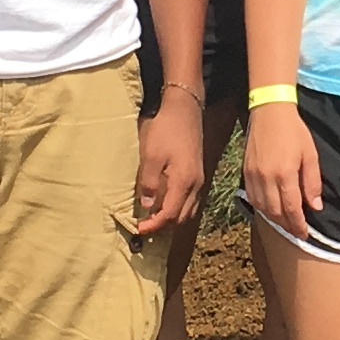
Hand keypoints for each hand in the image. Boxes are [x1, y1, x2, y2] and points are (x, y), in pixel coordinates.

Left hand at [134, 99, 205, 237]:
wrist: (185, 110)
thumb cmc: (166, 130)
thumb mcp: (151, 155)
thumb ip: (150, 183)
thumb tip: (148, 206)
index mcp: (184, 182)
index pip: (170, 214)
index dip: (154, 225)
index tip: (139, 229)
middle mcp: (195, 185)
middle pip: (182, 218)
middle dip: (164, 227)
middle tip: (145, 228)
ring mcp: (199, 180)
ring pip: (189, 211)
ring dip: (172, 220)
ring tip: (154, 221)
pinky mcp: (198, 174)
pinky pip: (191, 202)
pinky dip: (179, 210)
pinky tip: (167, 205)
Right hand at [241, 101, 323, 236]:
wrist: (270, 111)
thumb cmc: (294, 131)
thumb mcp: (310, 155)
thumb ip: (312, 183)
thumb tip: (315, 207)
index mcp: (285, 173)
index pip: (291, 208)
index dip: (298, 224)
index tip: (304, 233)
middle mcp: (266, 177)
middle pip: (275, 212)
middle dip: (287, 225)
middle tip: (296, 231)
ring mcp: (253, 175)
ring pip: (262, 207)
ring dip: (274, 219)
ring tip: (285, 222)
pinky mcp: (245, 171)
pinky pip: (252, 197)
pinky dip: (261, 208)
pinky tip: (270, 208)